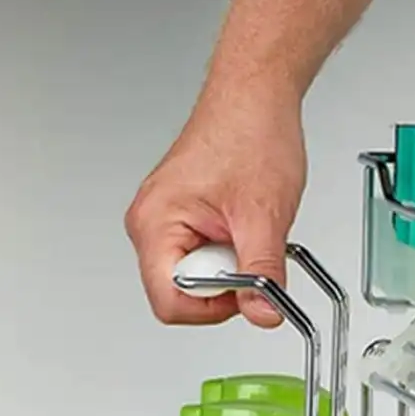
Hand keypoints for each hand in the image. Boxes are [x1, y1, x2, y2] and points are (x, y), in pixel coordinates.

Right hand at [125, 85, 306, 327]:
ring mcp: (164, 222)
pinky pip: (205, 259)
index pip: (169, 303)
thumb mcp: (264, 216)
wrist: (255, 100)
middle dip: (225, 286)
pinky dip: (231, 253)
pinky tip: (243, 227)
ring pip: (197, 279)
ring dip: (231, 268)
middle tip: (248, 247)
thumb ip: (263, 273)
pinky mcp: (183, 220)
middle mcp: (150, 225)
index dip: (214, 309)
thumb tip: (264, 315)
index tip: (244, 291)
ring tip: (247, 230)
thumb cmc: (250, 135)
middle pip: (181, 295)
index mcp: (155, 224)